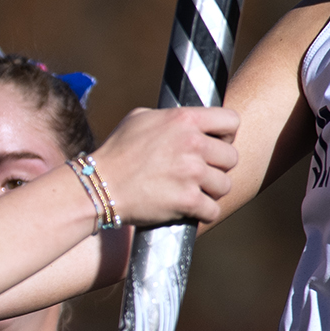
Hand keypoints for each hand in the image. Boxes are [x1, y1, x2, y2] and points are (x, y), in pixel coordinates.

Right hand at [89, 105, 239, 227]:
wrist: (98, 187)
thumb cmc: (116, 152)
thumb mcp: (140, 118)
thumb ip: (170, 117)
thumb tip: (187, 120)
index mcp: (184, 119)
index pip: (231, 121)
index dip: (226, 134)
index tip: (215, 144)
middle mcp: (192, 144)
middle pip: (231, 157)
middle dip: (217, 167)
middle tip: (199, 173)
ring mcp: (191, 173)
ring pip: (225, 185)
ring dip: (211, 191)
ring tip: (192, 191)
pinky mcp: (188, 201)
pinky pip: (213, 210)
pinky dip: (203, 213)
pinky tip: (189, 210)